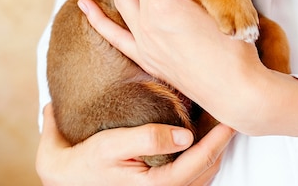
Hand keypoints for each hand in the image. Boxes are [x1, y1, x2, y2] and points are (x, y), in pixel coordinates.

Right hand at [36, 103, 234, 185]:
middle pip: (207, 168)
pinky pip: (192, 178)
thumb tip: (186, 135)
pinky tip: (200, 142)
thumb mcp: (112, 145)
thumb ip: (149, 138)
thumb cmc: (85, 163)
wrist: (64, 180)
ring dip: (213, 152)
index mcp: (158, 185)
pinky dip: (202, 161)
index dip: (219, 139)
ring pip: (203, 175)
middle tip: (231, 117)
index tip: (232, 120)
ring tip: (220, 127)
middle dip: (221, 144)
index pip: (201, 160)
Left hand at [79, 0, 297, 137]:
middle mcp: (148, 22)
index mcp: (165, 5)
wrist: (236, 91)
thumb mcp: (224, 4)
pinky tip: (87, 8)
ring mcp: (145, 42)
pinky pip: (116, 37)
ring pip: (122, 2)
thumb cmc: (235, 48)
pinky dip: (100, 21)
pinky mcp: (148, 59)